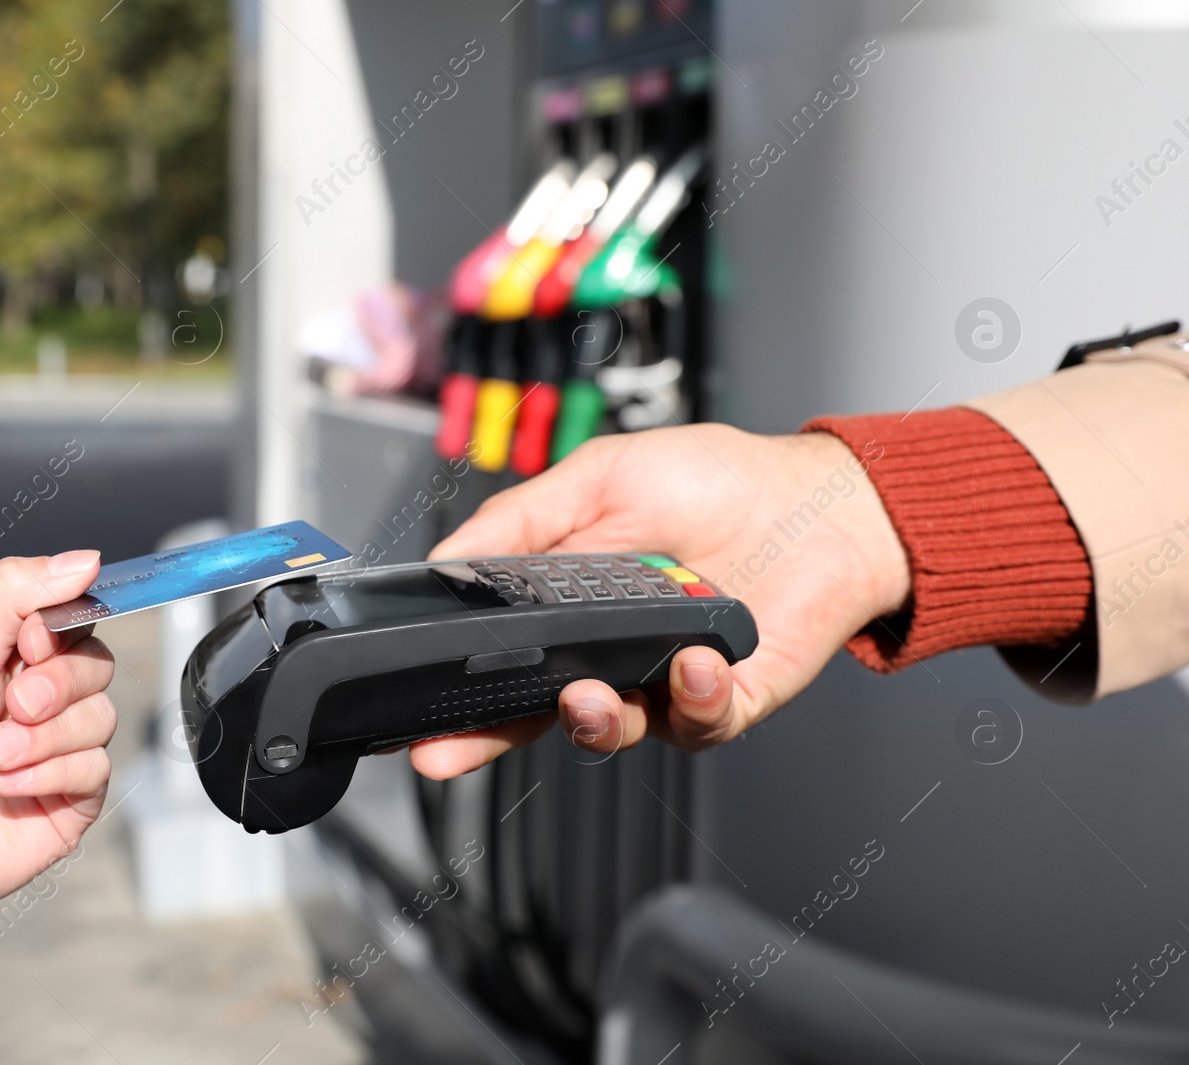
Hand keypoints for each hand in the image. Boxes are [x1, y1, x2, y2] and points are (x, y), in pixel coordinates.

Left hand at [0, 552, 116, 972]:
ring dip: (42, 738)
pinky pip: (97, 769)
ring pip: (101, 718)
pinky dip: (49, 774)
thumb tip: (86, 558)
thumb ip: (15, 596)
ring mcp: (60, 753)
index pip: (76, 618)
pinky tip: (6, 787)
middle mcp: (44, 704)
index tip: (29, 641)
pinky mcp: (73, 803)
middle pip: (97, 666)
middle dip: (52, 685)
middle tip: (9, 705)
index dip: (64, 626)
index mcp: (15, 660)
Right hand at [410, 426, 908, 778]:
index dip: (457, 699)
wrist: (816, 497)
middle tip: (448, 751)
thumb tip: (447, 563)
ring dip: (593, 720)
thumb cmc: (714, 481)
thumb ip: (521, 520)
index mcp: (570, 610)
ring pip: (615, 731)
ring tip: (588, 694)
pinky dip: (691, 697)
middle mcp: (611, 657)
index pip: (501, 665)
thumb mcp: (598, 479)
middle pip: (536, 718)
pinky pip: (699, 722)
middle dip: (486, 742)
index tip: (414, 720)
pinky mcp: (729, 699)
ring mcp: (666, 684)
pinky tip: (692, 660)